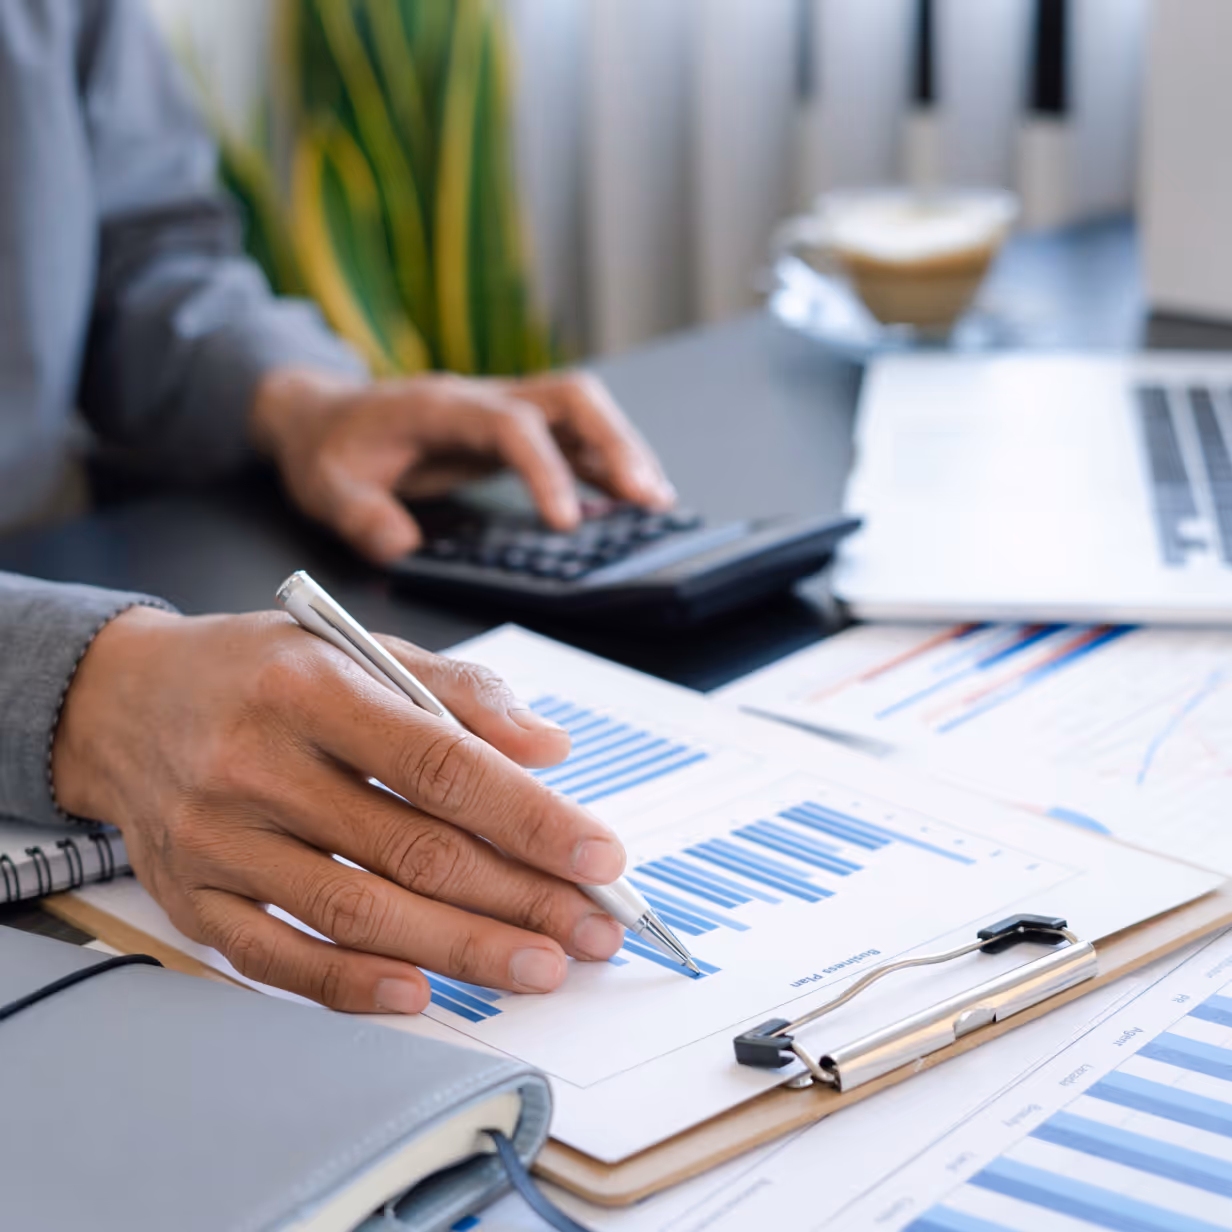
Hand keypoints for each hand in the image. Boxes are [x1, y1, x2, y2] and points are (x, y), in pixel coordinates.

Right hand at [52, 607, 627, 1011]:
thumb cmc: (261, 670)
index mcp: (311, 687)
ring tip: (541, 966)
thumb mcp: (356, 647)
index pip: (441, 763)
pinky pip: (276, 957)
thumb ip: (458, 691)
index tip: (600, 856)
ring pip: (357, 911)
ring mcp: (218, 840)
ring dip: (461, 949)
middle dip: (519, 897)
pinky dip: (350, 984)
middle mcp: (256, 765)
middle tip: (593, 929)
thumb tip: (548, 748)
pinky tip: (421, 994)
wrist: (127, 700)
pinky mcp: (192, 897)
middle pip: (412, 848)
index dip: (529, 817)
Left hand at [250, 368, 676, 562]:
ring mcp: (504, 409)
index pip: (512, 426)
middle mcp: (485, 398)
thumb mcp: (327, 486)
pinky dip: (608, 462)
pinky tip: (630, 498)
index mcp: (443, 406)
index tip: (566, 523)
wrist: (327, 415)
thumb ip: (360, 515)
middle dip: (616, 442)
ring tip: (656, 501)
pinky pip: (573, 436)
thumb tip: (401, 545)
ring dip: (624, 449)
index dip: (546, 470)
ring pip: (582, 411)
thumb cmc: (333, 448)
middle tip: (648, 497)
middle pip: (570, 397)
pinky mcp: (513, 430)